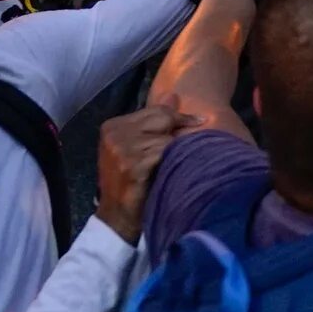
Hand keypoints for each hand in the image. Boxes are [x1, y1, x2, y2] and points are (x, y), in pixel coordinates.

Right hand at [95, 104, 201, 240]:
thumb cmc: (130, 183)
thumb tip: (173, 95)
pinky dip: (173, 160)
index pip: (153, 111)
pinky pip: (164, 153)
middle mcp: (114, 133)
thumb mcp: (137, 148)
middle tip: (193, 142)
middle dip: (179, 129)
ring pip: (165, 137)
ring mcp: (121, 149)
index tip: (200, 121)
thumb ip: (153, 122)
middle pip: (160, 119)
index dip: (177, 117)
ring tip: (179, 162)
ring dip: (176, 150)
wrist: (117, 217)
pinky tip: (174, 169)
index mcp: (112, 126)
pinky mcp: (132, 165)